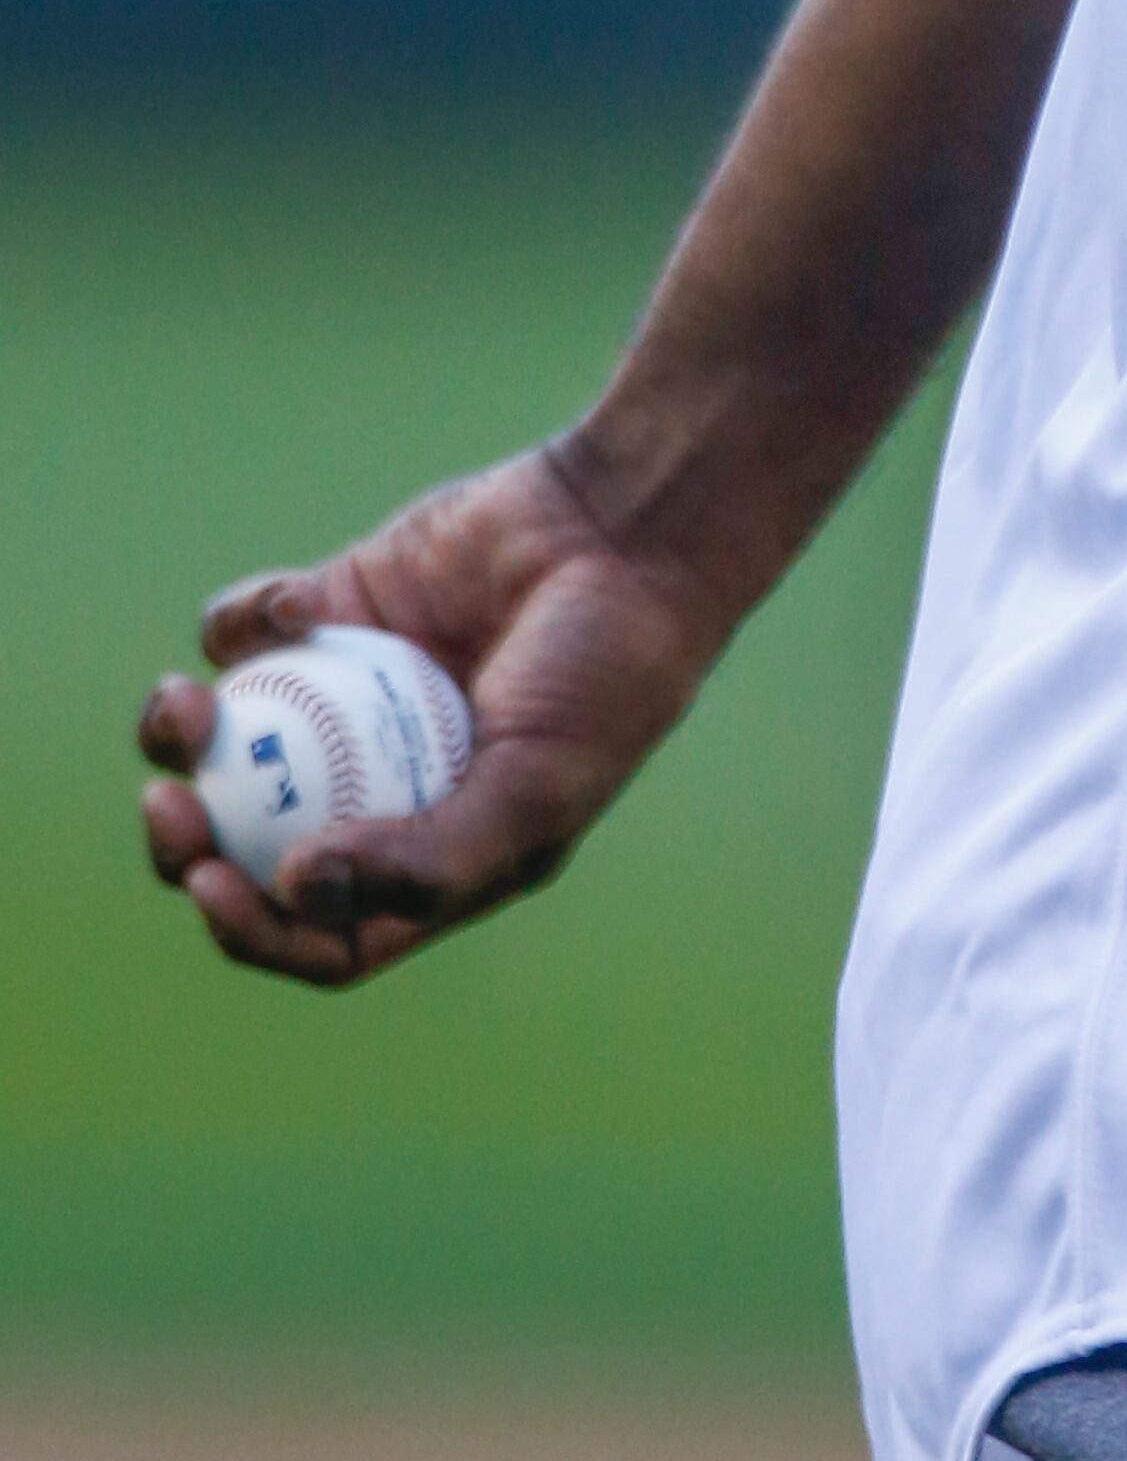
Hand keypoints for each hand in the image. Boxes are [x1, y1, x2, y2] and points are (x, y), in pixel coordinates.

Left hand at [135, 439, 727, 990]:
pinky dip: (247, 621)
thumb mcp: (533, 791)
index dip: (251, 924)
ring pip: (226, 740)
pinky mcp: (333, 609)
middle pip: (249, 842)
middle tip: (169, 806)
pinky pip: (249, 630)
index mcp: (430, 854)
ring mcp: (345, 699)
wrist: (625, 534)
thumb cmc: (603, 679)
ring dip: (180, 734)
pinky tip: (294, 604)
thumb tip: (291, 885)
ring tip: (183, 705)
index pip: (319, 926)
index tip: (210, 882)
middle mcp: (377, 786)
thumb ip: (424, 859)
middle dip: (190, 841)